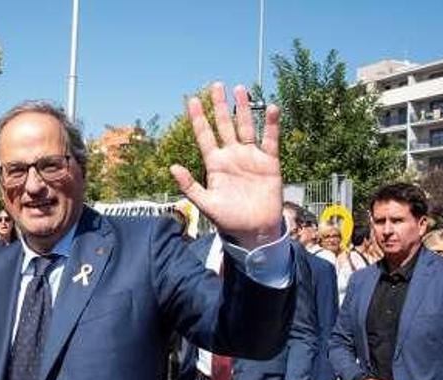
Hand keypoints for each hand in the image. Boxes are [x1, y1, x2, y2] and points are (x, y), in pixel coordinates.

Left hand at [171, 83, 281, 249]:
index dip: (198, 119)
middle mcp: (232, 156)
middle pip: (224, 125)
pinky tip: (270, 108)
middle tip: (216, 85)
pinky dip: (271, 125)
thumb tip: (172, 167)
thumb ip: (190, 186)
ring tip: (240, 89)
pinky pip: (270, 140)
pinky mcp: (269, 162)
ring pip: (245, 127)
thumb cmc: (228, 219)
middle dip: (220, 106)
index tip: (192, 100)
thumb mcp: (206, 204)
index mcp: (215, 164)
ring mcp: (250, 157)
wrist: (254, 231)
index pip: (204, 136)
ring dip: (243, 109)